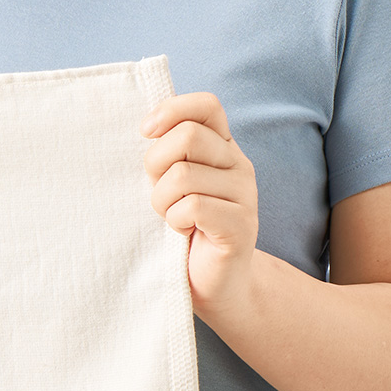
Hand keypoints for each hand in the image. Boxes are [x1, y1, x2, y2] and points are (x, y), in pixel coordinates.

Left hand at [140, 91, 258, 320]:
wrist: (213, 284)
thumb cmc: (185, 229)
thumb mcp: (172, 182)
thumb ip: (169, 152)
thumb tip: (147, 126)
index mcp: (223, 148)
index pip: (206, 106)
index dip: (171, 110)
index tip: (145, 132)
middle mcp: (238, 165)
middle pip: (187, 136)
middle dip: (156, 165)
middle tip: (161, 194)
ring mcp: (244, 194)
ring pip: (182, 175)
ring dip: (162, 201)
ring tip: (172, 217)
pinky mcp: (240, 225)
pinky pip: (192, 207)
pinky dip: (174, 221)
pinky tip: (184, 232)